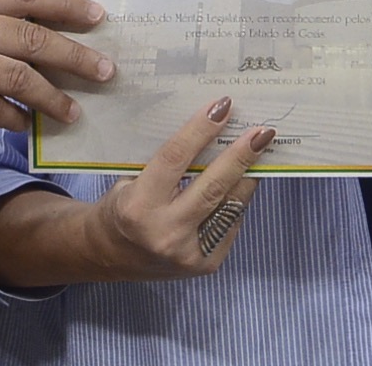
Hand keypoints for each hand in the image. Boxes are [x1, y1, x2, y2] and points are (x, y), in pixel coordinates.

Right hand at [0, 0, 110, 138]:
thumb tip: (55, 32)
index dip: (66, 6)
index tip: (98, 17)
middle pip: (30, 39)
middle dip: (74, 56)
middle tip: (104, 71)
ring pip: (17, 78)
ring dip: (52, 96)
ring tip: (73, 110)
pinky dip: (18, 118)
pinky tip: (30, 124)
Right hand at [0, 96, 273, 286]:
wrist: (109, 258)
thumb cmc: (120, 208)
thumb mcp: (131, 181)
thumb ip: (167, 165)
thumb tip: (211, 134)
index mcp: (138, 206)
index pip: (175, 159)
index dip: (201, 130)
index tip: (223, 105)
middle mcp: (165, 233)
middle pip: (212, 187)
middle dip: (241, 156)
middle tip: (262, 132)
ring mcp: (189, 253)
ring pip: (230, 207)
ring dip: (248, 176)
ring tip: (261, 151)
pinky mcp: (206, 265)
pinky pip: (230, 224)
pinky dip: (236, 202)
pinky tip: (240, 183)